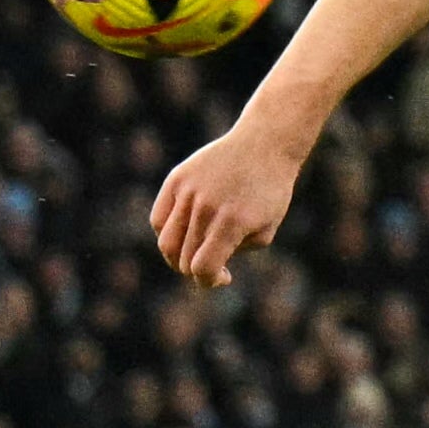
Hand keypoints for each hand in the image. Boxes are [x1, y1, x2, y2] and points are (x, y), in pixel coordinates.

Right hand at [149, 117, 305, 285]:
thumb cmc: (270, 192)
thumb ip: (235, 252)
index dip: (209, 282)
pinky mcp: (176, 179)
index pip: (203, 268)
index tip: (223, 277)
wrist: (264, 145)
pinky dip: (166, 233)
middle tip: (212, 265)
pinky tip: (186, 231)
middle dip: (196, 271)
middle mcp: (206, 207)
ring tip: (195, 251)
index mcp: (232, 223)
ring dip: (178, 256)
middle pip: (183, 259)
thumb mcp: (266, 230)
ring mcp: (188, 192)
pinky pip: (158, 219)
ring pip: (166, 242)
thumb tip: (205, 266)